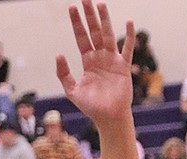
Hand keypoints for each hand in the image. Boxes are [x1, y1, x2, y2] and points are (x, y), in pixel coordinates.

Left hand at [57, 1, 134, 127]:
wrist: (109, 118)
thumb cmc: (92, 107)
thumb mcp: (73, 91)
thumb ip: (64, 74)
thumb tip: (58, 54)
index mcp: (88, 61)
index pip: (81, 37)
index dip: (76, 23)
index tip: (72, 7)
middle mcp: (100, 57)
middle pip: (94, 31)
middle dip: (89, 15)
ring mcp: (112, 60)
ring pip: (108, 35)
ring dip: (105, 20)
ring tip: (100, 3)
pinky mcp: (124, 67)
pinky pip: (127, 48)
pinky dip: (128, 36)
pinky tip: (128, 22)